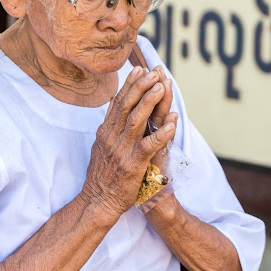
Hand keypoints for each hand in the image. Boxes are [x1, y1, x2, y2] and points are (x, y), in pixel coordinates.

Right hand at [81, 66, 176, 219]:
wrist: (98, 202)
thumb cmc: (102, 175)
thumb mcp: (100, 146)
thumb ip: (108, 127)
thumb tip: (111, 108)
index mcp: (106, 132)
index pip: (117, 102)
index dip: (128, 85)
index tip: (138, 69)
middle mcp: (112, 137)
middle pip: (127, 106)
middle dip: (140, 87)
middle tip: (153, 71)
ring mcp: (122, 150)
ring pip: (137, 120)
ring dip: (150, 102)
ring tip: (162, 87)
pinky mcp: (133, 165)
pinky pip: (149, 146)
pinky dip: (161, 133)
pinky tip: (172, 122)